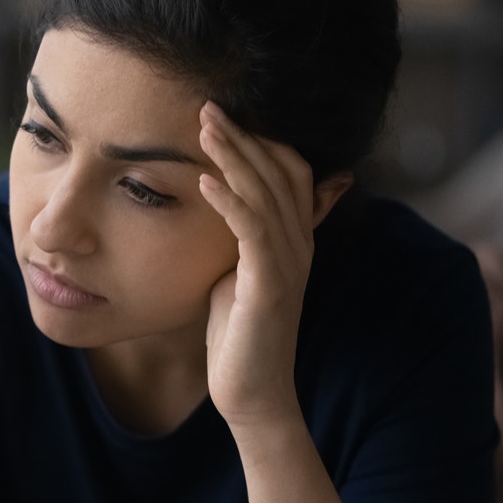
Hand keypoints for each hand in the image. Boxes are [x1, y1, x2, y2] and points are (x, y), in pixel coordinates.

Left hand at [197, 101, 316, 426]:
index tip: (222, 116)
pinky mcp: (269, 287)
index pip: (290, 172)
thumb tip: (225, 204)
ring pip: (266, 195)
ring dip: (235, 158)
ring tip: (204, 128)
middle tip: (208, 107)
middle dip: (243, 137)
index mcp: (294, 239)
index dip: (262, 141)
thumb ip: (240, 238)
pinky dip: (229, 202)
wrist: (253, 395)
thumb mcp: (238, 274)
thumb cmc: (238, 336)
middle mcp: (299, 246)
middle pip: (279, 174)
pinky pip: (252, 232)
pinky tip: (204, 180)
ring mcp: (288, 266)